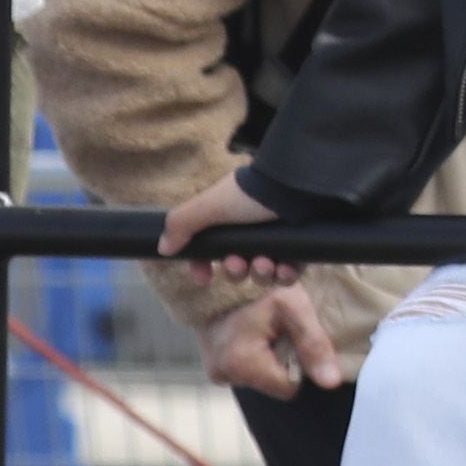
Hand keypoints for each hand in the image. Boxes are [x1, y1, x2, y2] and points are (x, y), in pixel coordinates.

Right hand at [155, 170, 304, 289]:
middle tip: (238, 262)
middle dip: (234, 272)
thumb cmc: (251, 195)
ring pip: (262, 274)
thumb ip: (182, 224)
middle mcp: (253, 234)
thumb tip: (163, 248)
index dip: (203, 267)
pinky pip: (290, 273)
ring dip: (259, 274)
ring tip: (264, 262)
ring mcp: (278, 242)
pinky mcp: (302, 249)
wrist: (298, 188)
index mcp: (229, 223)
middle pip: (237, 268)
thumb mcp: (210, 205)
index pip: (210, 253)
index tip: (203, 277)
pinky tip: (284, 269)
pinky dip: (285, 276)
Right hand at [202, 281, 346, 399]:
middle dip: (282, 362)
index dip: (298, 366)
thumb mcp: (294, 309)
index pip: (288, 388)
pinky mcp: (215, 369)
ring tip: (264, 332)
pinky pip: (248, 373)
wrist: (226, 278)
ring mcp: (217, 373)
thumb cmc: (260, 289)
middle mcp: (223, 374)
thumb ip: (315, 345)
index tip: (292, 339)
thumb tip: (332, 383)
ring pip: (262, 379)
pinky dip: (256, 358)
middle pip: (274, 385)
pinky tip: (253, 338)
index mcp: (241, 363)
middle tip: (277, 332)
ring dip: (269, 360)